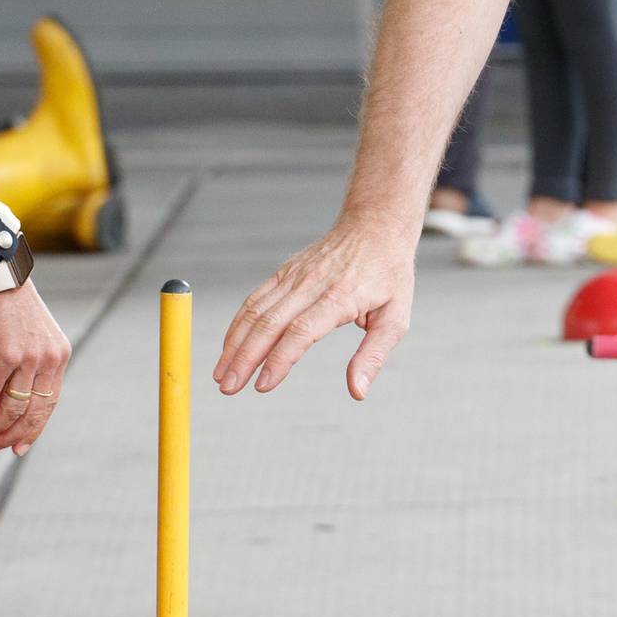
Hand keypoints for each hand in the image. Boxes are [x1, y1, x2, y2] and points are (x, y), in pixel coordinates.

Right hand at [0, 281, 69, 456]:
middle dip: (10, 436)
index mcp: (59, 356)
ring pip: (10, 408)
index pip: (49, 404)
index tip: (17, 448)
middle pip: (32, 412)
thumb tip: (8, 406)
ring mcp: (28, 358)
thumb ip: (27, 369)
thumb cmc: (9, 307)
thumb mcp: (29, 338)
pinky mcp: (5, 355)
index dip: (32, 430)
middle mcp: (48, 359)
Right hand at [215, 218, 414, 399]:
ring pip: (255, 311)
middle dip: (244, 358)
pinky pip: (255, 298)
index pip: (301, 332)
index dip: (279, 360)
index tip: (262, 386)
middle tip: (228, 388)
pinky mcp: (284, 271)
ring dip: (234, 344)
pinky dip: (238, 323)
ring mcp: (294, 275)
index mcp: (340, 297)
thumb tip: (357, 392)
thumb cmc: (389, 274)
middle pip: (269, 323)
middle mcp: (311, 284)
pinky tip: (229, 346)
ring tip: (221, 374)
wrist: (375, 225)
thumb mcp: (396, 318)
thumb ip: (373, 356)